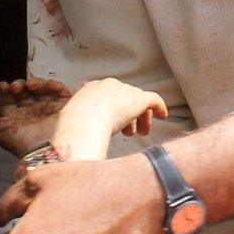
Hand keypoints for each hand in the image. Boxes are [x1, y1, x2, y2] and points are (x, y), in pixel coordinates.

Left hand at [0, 77, 72, 155]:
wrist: (43, 149)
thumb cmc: (21, 144)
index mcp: (17, 118)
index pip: (9, 99)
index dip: (5, 91)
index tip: (2, 86)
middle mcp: (31, 113)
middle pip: (24, 92)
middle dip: (18, 85)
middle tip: (14, 87)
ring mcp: (47, 109)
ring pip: (40, 89)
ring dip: (34, 83)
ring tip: (29, 86)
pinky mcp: (61, 107)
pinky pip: (59, 90)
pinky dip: (52, 84)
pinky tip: (44, 86)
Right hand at [48, 79, 167, 161]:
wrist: (85, 119)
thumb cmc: (74, 126)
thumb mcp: (71, 125)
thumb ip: (77, 129)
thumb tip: (71, 147)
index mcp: (90, 90)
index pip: (104, 95)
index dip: (111, 109)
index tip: (113, 121)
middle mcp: (108, 86)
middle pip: (123, 97)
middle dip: (127, 114)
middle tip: (129, 131)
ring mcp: (125, 91)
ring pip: (138, 100)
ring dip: (140, 117)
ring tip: (141, 132)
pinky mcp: (139, 98)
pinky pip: (153, 100)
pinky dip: (159, 107)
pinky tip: (162, 115)